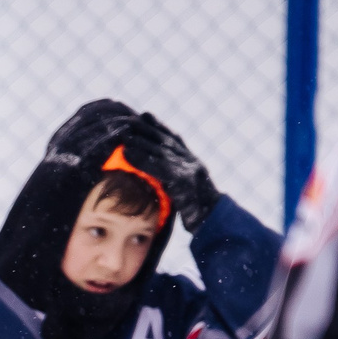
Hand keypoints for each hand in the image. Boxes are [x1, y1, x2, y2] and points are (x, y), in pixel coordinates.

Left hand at [122, 114, 217, 230]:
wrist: (213, 223)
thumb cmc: (196, 212)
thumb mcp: (183, 192)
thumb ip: (172, 180)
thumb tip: (156, 177)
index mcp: (192, 162)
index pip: (174, 139)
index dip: (160, 126)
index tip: (145, 115)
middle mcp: (192, 161)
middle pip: (166, 140)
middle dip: (147, 128)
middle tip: (128, 118)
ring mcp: (190, 170)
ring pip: (161, 150)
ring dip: (141, 141)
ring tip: (123, 134)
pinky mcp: (185, 181)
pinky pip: (159, 167)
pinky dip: (141, 159)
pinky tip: (127, 153)